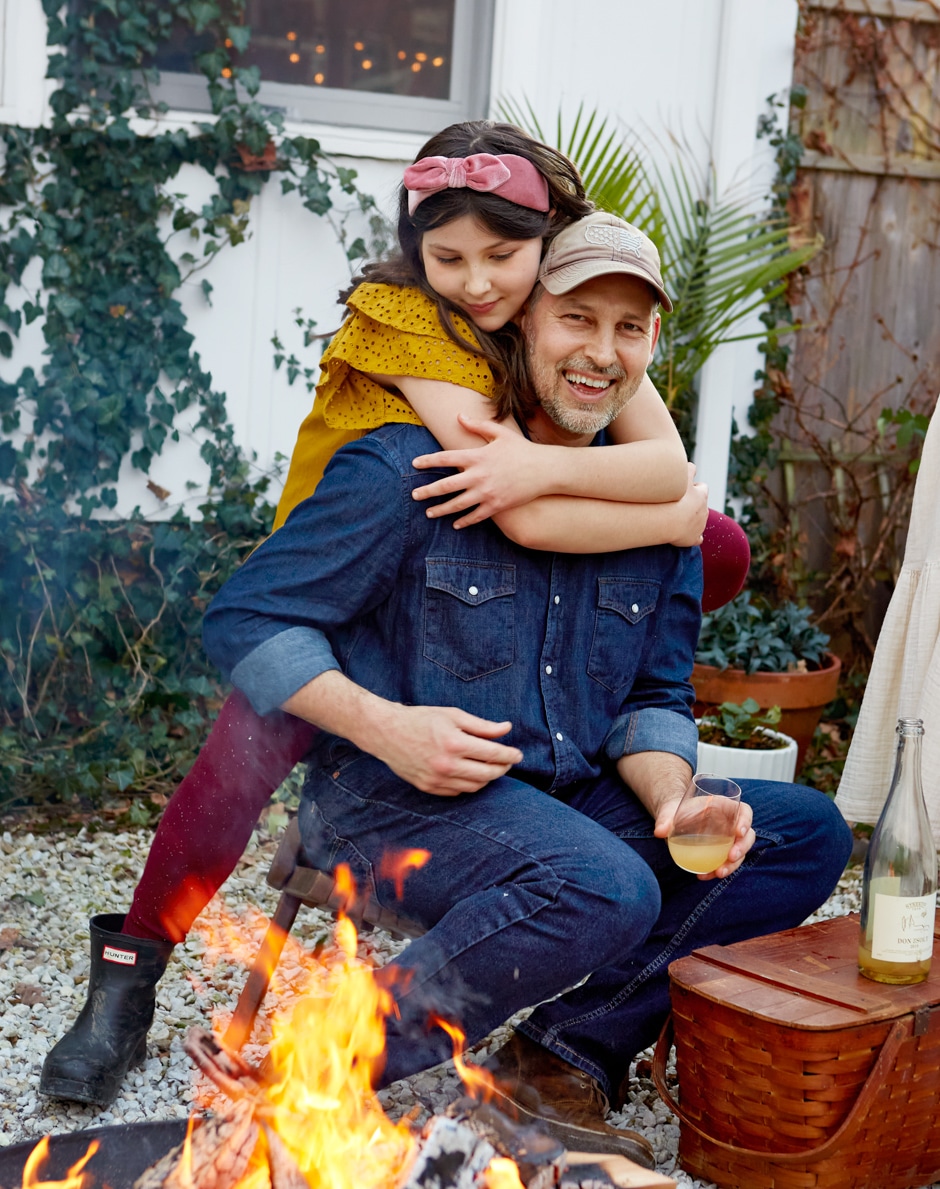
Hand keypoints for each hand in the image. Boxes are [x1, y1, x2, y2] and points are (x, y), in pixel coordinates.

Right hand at [375, 704, 522, 795]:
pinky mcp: (429, 788)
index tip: (518, 754)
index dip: (510, 755)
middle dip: (502, 768)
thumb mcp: (453, 716)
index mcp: (454, 743)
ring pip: (474, 787)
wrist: (387, 732)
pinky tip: (471, 774)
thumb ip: (482, 726)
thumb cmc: (421, 719)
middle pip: (487, 774)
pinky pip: (457, 792)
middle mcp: (447, 765)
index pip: (493, 754)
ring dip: (487, 778)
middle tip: (508, 761)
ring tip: (490, 767)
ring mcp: (437, 779)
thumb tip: (507, 729)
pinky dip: (469, 784)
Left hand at [411, 415, 547, 527]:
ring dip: (441, 510)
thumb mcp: (500, 434)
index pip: (446, 458)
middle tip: (414, 495)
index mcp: (477, 456)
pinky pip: (475, 516)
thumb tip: (459, 416)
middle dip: (427, 491)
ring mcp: (487, 493)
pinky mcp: (496, 506)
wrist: (544, 470)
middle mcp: (478, 476)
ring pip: (457, 505)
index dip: (428, 461)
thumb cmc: (522, 449)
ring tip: (428, 513)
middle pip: (446, 486)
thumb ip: (477, 426)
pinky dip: (464, 521)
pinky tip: (455, 524)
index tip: (415, 464)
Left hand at [653, 794, 754, 878]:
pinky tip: (704, 875)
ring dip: (733, 865)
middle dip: (742, 848)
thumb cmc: (676, 810)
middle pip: (747, 836)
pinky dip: (717, 870)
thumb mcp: (670, 810)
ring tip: (719, 873)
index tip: (739, 832)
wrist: (673, 820)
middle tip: (730, 857)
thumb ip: (664, 818)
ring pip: (739, 853)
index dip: (745, 821)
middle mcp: (731, 823)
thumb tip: (659, 832)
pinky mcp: (721, 852)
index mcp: (724, 807)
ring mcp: (728, 839)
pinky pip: (725, 863)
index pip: (744, 811)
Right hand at [669, 464, 708, 546]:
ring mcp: (699, 524)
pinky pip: (696, 538)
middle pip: (703, 504)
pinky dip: (693, 537)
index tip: (687, 486)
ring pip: (700, 520)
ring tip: (679, 517)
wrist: (669, 521)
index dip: (694, 486)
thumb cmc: (672, 497)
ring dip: (693, 518)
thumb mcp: (679, 476)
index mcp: (701, 495)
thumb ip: (683, 466)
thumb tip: (683, 459)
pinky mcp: (693, 538)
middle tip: (684, 501)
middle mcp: (703, 509)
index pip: (701, 487)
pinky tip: (685, 535)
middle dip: (697, 501)